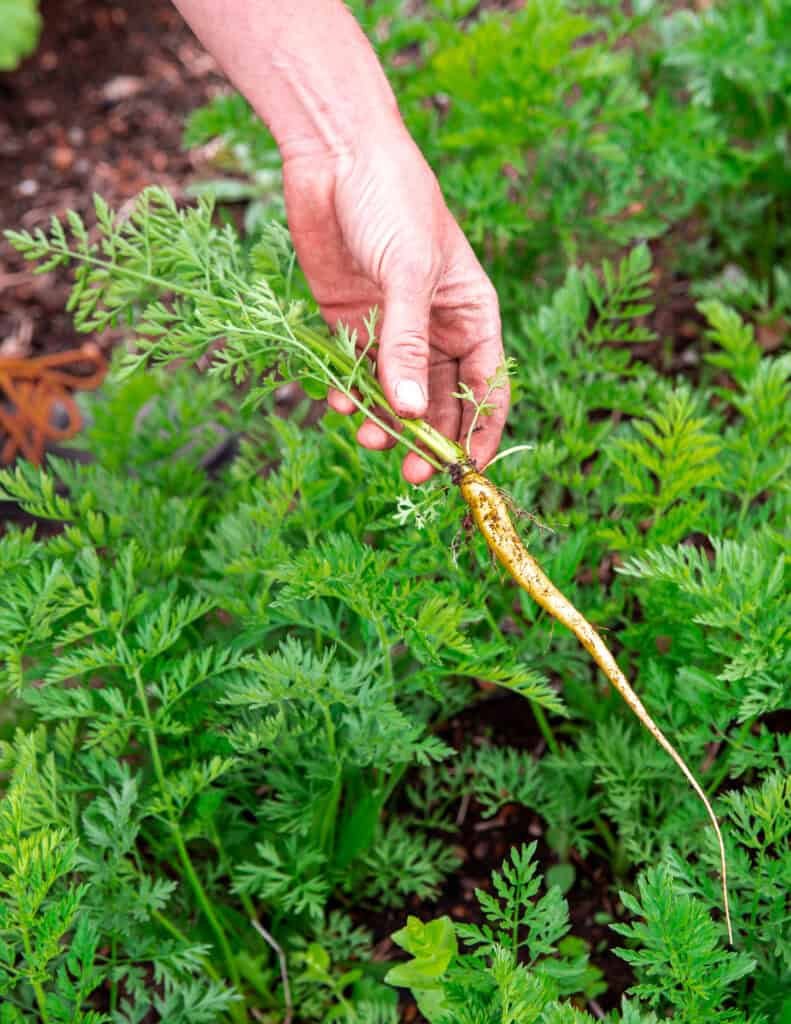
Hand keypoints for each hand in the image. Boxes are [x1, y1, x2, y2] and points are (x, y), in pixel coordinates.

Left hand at [282, 126, 508, 483]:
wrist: (334, 153)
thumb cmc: (392, 201)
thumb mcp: (407, 274)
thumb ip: (406, 345)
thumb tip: (408, 414)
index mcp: (470, 313)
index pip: (487, 385)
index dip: (481, 430)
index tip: (467, 471)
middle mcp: (434, 327)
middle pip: (439, 399)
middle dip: (427, 437)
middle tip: (412, 473)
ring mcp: (390, 327)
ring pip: (393, 393)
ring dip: (383, 422)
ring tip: (367, 440)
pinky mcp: (348, 322)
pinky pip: (352, 372)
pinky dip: (347, 392)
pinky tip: (338, 403)